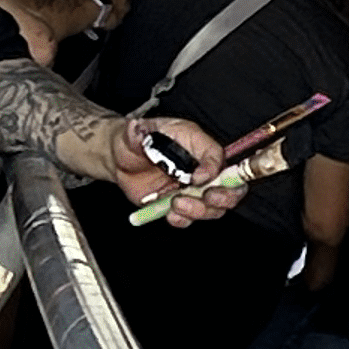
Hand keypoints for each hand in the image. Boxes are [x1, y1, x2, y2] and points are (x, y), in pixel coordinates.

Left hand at [104, 112, 247, 223]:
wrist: (118, 156)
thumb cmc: (137, 138)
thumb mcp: (149, 129)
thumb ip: (161, 136)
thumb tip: (181, 157)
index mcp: (200, 147)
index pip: (222, 159)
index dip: (217, 172)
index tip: (198, 177)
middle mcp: (202, 170)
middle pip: (231, 190)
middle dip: (222, 197)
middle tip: (206, 197)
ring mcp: (192, 190)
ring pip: (213, 209)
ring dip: (198, 210)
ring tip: (176, 203)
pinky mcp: (179, 205)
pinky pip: (189, 219)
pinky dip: (182, 219)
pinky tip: (170, 213)